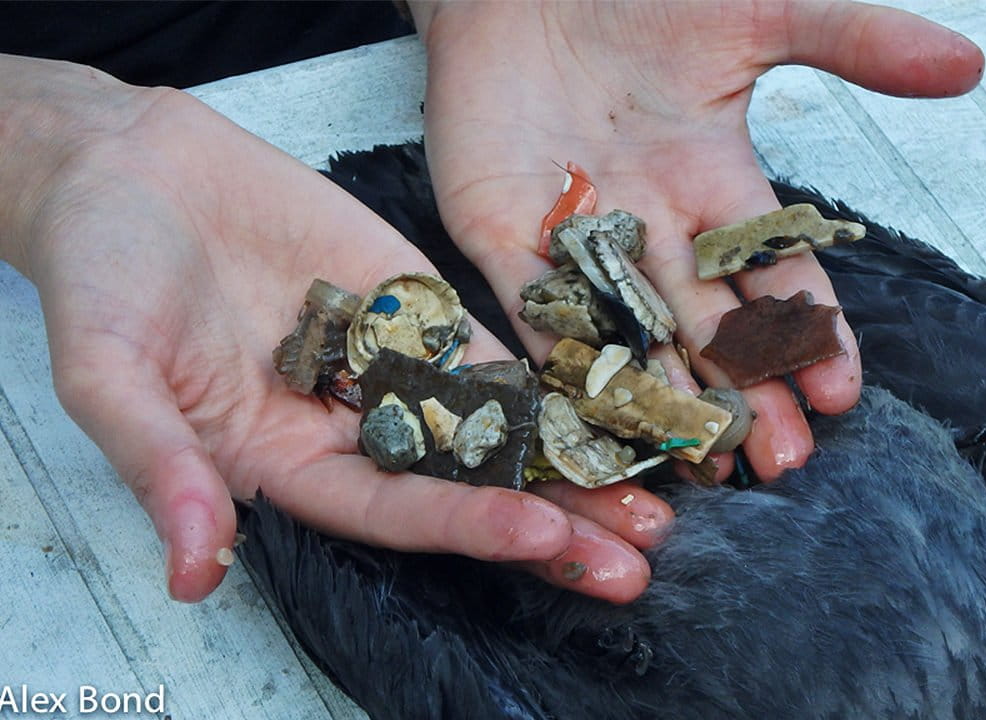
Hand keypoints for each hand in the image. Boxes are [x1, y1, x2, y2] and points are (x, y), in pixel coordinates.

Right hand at [0, 55, 670, 603]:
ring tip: (655, 491)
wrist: (131, 175)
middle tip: (638, 553)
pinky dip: (555, 374)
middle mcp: (352, 430)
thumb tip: (190, 573)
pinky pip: (492, 346)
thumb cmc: (102, 277)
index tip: (540, 534)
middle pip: (465, 485)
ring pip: (497, 423)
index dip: (465, 524)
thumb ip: (162, 468)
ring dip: (573, 459)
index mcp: (286, 465)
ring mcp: (392, 367)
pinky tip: (615, 398)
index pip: (393, 512)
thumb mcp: (109, 375)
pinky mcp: (416, 308)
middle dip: (552, 520)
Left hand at [413, 0, 983, 477]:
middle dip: (748, 394)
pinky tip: (591, 416)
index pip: (774, 276)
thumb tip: (967, 66)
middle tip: (783, 461)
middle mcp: (654, 226)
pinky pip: (532, 308)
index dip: (810, 334)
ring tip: (703, 462)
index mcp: (715, 183)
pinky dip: (558, 361)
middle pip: (710, 327)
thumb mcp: (757, 13)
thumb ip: (853, 42)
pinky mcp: (501, 234)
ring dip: (667, 401)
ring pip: (631, 335)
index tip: (842, 392)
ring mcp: (578, 238)